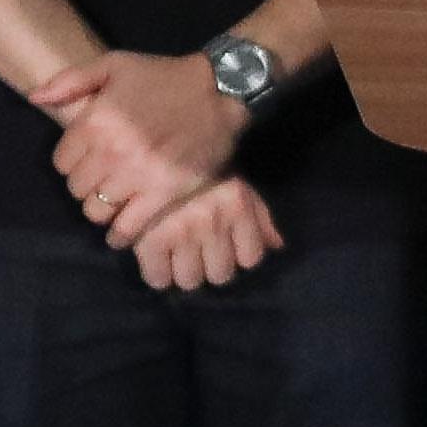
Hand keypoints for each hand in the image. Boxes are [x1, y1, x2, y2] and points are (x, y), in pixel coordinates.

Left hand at [40, 47, 245, 232]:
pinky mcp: (163, 194)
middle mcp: (112, 150)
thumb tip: (35, 97)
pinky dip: (120, 236)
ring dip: (102, 209)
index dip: (72, 162)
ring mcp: (137, 175)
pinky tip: (121, 233)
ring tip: (114, 201)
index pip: (62, 162)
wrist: (219, 91)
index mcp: (95, 120)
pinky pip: (128, 227)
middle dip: (86, 185)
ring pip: (97, 210)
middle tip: (103, 180)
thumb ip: (71, 80)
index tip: (88, 159)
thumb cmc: (164, 77)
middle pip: (77, 188)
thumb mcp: (115, 64)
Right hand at [125, 173, 282, 291]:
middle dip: (210, 265)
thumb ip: (260, 216)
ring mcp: (180, 231)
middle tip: (198, 250)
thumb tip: (276, 246)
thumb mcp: (235, 186)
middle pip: (221, 274)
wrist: (154, 146)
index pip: (251, 258)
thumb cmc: (199, 172)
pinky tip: (156, 259)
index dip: (239, 254)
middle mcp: (212, 219)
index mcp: (237, 205)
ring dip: (184, 271)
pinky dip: (157, 274)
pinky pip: (158, 278)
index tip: (227, 245)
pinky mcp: (149, 239)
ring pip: (190, 280)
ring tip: (176, 255)